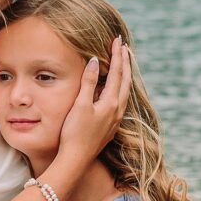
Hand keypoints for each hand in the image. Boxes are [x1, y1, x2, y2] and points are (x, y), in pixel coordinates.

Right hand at [59, 38, 130, 161]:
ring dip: (123, 75)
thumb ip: (90, 82)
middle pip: (125, 80)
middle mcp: (117, 110)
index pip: (118, 73)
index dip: (117, 55)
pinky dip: (119, 87)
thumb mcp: (81, 105)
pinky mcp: (109, 126)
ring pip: (124, 91)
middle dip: (125, 62)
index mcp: (112, 103)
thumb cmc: (75, 133)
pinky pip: (119, 100)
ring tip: (122, 63)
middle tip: (123, 47)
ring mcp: (115, 119)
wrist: (76, 159)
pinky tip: (113, 88)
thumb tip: (96, 61)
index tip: (118, 40)